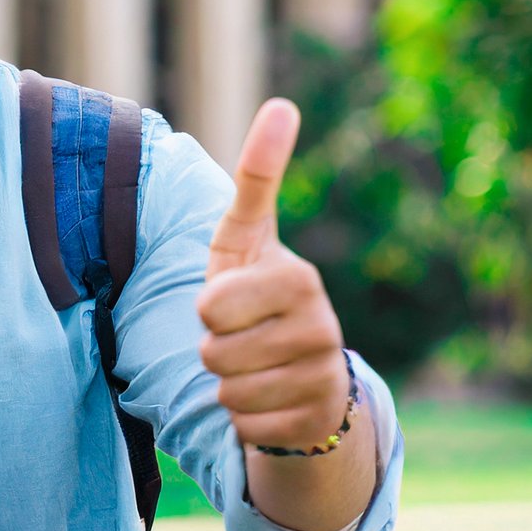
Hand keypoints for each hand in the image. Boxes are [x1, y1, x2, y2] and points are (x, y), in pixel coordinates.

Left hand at [198, 98, 347, 452]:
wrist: (298, 368)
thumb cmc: (254, 293)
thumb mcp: (246, 238)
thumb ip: (259, 176)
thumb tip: (283, 103)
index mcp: (299, 278)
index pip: (212, 307)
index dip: (207, 309)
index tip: (230, 297)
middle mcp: (322, 326)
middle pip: (214, 354)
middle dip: (212, 350)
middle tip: (237, 339)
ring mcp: (324, 376)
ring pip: (227, 394)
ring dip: (226, 386)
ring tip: (252, 367)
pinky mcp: (318, 422)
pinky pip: (246, 427)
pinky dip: (245, 420)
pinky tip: (268, 401)